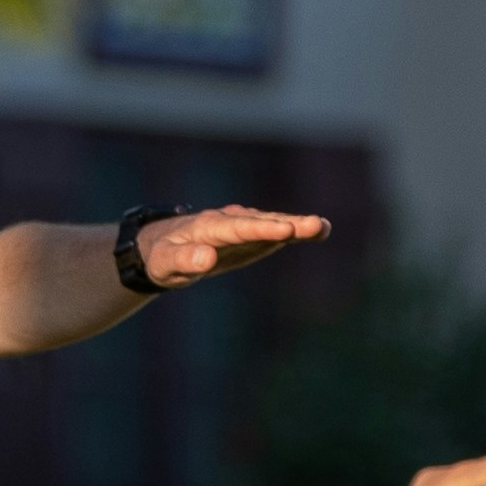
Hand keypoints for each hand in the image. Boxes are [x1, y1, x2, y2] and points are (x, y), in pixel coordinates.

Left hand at [136, 204, 330, 290]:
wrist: (162, 246)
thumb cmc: (162, 257)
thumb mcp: (166, 263)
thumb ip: (185, 260)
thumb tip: (207, 258)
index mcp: (208, 227)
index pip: (238, 228)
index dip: (262, 230)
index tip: (286, 230)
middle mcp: (229, 221)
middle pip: (262, 222)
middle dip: (290, 224)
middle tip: (317, 225)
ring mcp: (242, 226)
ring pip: (272, 224)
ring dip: (298, 226)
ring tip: (323, 228)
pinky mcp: (250, 236)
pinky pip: (274, 232)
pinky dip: (294, 231)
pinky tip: (316, 231)